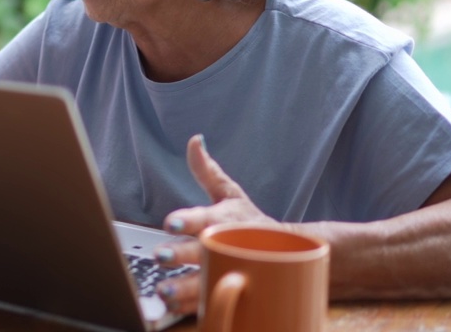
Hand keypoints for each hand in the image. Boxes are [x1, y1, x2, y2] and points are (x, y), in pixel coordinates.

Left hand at [153, 134, 276, 315]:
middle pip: (202, 251)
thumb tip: (194, 140)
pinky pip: (213, 303)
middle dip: (181, 255)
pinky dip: (195, 309)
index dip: (188, 219)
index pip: (204, 217)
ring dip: (185, 288)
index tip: (171, 222)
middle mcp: (226, 246)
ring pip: (206, 282)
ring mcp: (230, 271)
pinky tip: (175, 311)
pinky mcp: (232, 292)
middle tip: (161, 256)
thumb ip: (207, 171)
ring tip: (165, 292)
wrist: (290, 254)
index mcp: (223, 221)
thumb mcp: (230, 194)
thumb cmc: (250, 222)